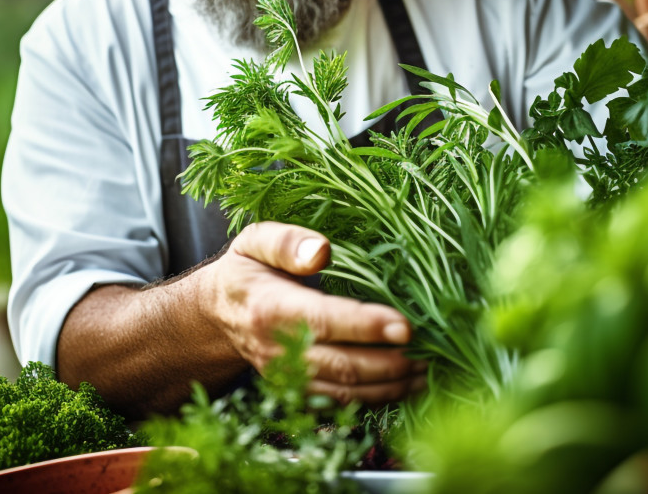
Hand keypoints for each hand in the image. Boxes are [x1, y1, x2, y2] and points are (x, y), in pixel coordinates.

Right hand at [205, 221, 426, 403]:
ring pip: (344, 393)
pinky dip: (375, 401)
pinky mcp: (297, 391)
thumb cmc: (245, 273)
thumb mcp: (255, 242)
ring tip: (427, 373)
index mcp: (272, 308)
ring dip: (389, 388)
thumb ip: (287, 242)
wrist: (216, 317)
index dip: (367, 327)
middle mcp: (279, 350)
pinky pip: (339, 404)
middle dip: (390, 364)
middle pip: (341, 365)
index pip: (325, 321)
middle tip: (431, 354)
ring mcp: (288, 377)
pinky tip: (405, 388)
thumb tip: (322, 251)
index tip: (406, 326)